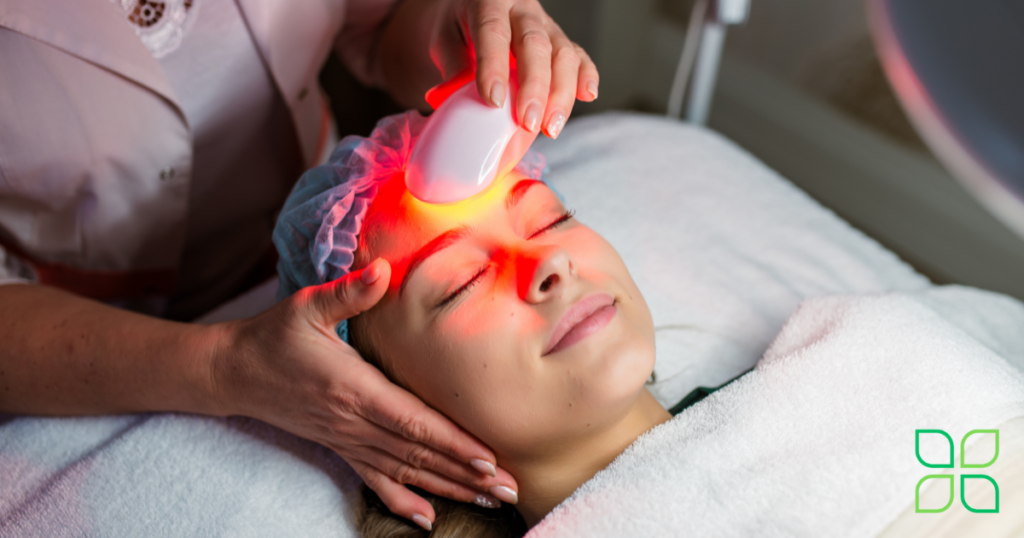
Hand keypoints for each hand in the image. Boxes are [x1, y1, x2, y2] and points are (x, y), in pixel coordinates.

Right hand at [209, 258, 517, 527]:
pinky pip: (375, 480)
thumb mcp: (306, 306)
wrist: (233, 371)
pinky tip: (427, 519)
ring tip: (489, 500)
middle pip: (419, 454)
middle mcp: (354, 422)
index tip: (488, 458)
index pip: (413, 422)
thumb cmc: (274, 335)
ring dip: (449, 488)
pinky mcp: (340, 447)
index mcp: (353, 388)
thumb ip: (349, 293)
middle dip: (467, 472)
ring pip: (405, 471)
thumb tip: (382, 268)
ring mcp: (347, 439)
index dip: (451, 442)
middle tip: (508, 488)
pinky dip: (403, 501)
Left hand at [431, 0, 599, 138]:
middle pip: (535, 44)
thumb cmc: (458, 27)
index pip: (493, 31)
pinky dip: (586, 76)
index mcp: (489, 1)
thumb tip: (453, 93)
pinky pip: (579, 55)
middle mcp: (522, 9)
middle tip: (528, 122)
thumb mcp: (443, 38)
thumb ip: (451, 62)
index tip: (494, 101)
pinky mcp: (560, 39)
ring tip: (551, 127)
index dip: (495, 66)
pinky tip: (587, 96)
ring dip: (561, 93)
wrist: (475, 8)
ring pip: (563, 53)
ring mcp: (546, 24)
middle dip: (535, 87)